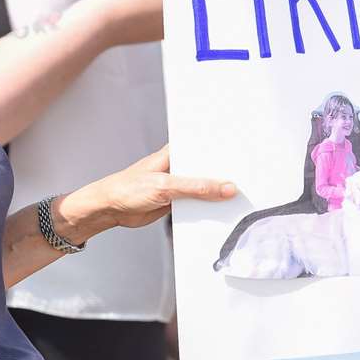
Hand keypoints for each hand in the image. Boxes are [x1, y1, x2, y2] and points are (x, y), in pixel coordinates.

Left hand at [54, 146, 236, 239]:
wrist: (109, 210)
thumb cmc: (128, 188)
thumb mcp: (166, 186)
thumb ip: (197, 188)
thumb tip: (227, 188)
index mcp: (176, 152)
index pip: (206, 147)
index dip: (225, 149)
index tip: (247, 152)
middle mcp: (179, 166)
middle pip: (209, 169)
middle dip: (226, 174)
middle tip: (251, 177)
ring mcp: (179, 184)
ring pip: (205, 188)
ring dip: (217, 194)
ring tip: (242, 196)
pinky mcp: (177, 201)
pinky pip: (198, 204)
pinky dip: (208, 208)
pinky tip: (222, 211)